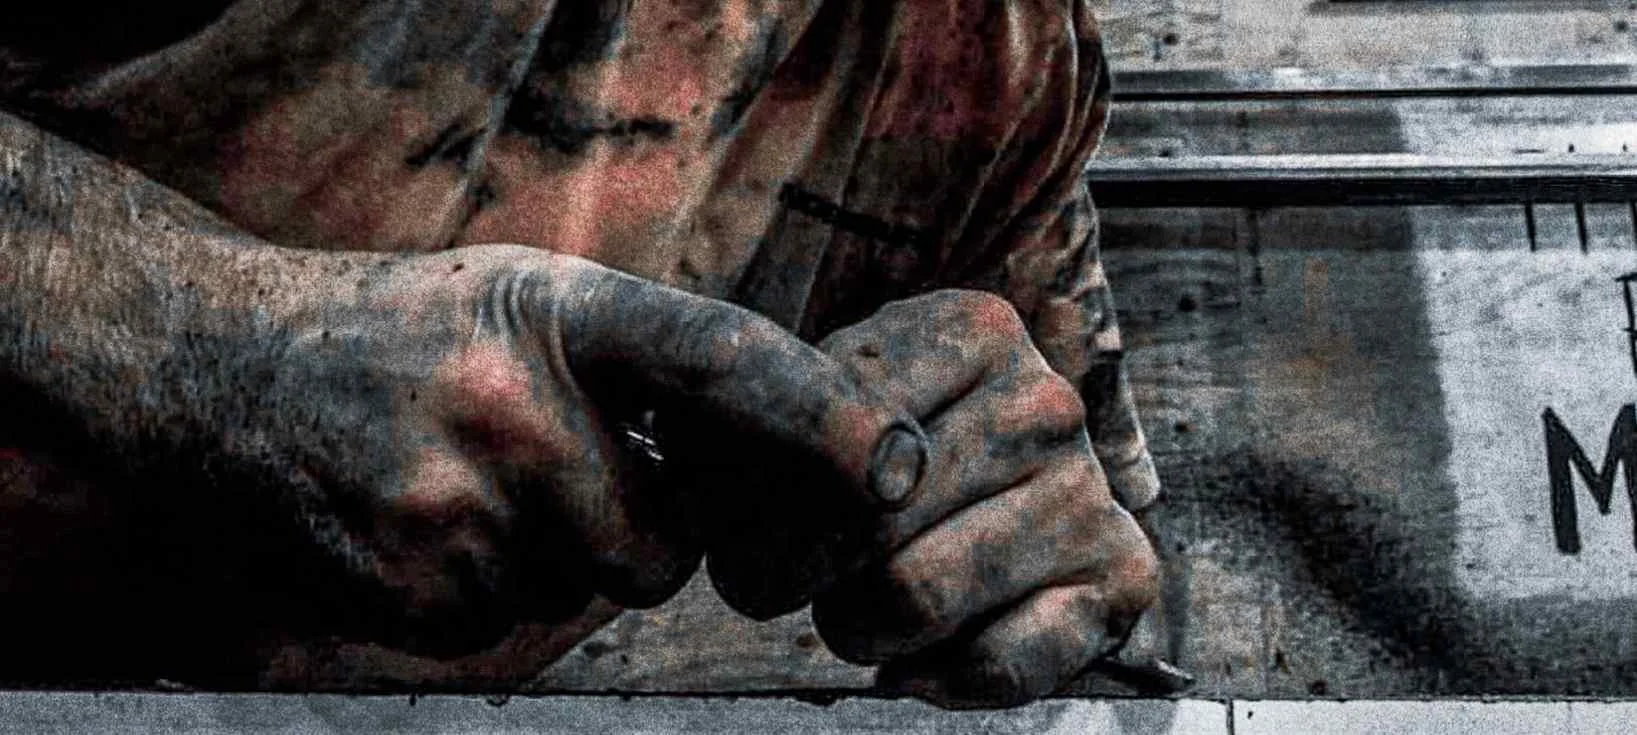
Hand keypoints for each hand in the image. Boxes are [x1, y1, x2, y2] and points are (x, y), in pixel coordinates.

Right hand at [229, 245, 927, 656]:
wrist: (224, 368)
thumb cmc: (409, 334)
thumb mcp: (526, 299)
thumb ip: (644, 364)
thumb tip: (779, 461)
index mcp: (558, 310)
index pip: (721, 357)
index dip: (821, 413)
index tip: (899, 465)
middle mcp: (511, 403)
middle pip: (656, 544)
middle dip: (632, 531)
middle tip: (551, 468)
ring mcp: (453, 503)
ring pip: (581, 591)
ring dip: (551, 556)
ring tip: (469, 483)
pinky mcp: (409, 587)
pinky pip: (506, 626)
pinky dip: (485, 590)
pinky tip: (426, 523)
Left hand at [694, 290, 1158, 708]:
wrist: (1023, 502)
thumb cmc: (893, 451)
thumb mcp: (837, 395)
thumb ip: (772, 407)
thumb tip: (679, 447)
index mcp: (974, 330)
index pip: (830, 413)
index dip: (749, 484)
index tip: (721, 517)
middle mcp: (1044, 404)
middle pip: (864, 515)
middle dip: (781, 567)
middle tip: (762, 580)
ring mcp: (1088, 494)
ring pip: (913, 595)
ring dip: (852, 624)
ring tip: (846, 610)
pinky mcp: (1121, 582)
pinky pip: (1003, 665)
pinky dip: (937, 677)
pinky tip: (913, 660)